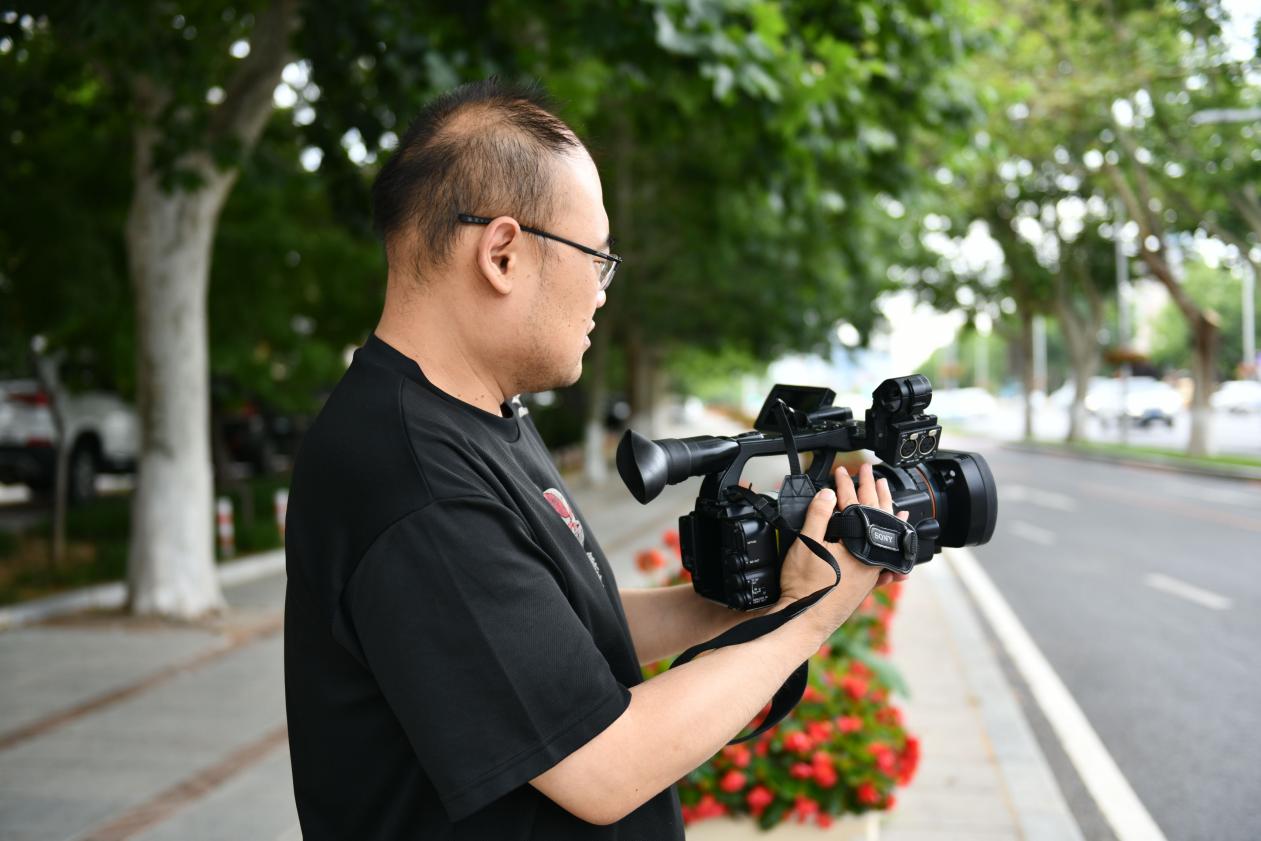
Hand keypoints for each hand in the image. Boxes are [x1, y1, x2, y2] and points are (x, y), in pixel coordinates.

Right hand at [776, 464, 909, 630]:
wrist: (806, 620)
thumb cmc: (806, 587)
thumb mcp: (807, 544)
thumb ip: (818, 515)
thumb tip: (829, 493)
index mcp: (858, 544)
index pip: (853, 504)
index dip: (845, 484)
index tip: (840, 471)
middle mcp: (871, 557)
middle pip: (876, 515)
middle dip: (872, 489)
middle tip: (869, 472)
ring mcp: (872, 570)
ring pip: (886, 534)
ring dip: (887, 512)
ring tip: (892, 499)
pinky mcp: (868, 583)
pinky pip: (888, 557)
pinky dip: (892, 543)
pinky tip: (896, 541)